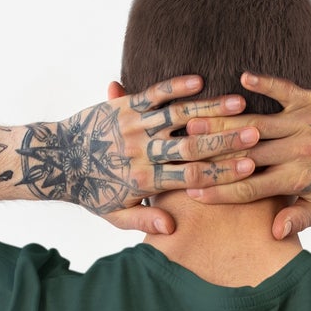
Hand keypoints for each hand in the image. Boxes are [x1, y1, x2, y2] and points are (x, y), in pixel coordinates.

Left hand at [23, 75, 263, 234]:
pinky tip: (199, 81)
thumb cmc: (89, 191)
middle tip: (257, 133)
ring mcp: (134, 126)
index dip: (223, 172)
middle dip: (226, 140)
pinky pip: (153, 94)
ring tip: (239, 103)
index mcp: (146, 181)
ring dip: (210, 109)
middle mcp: (143, 152)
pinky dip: (175, 86)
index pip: (192, 177)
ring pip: (178, 116)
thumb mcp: (116, 215)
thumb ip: (145, 221)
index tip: (251, 168)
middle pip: (192, 146)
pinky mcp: (123, 106)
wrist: (54, 161)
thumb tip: (172, 230)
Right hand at [181, 72, 310, 238]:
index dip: (221, 191)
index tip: (194, 192)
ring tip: (195, 118)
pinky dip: (263, 84)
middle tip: (180, 149)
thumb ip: (298, 221)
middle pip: (244, 155)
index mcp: (298, 180)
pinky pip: (282, 90)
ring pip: (255, 123)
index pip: (250, 188)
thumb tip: (273, 233)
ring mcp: (304, 123)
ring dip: (223, 121)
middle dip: (210, 154)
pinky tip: (242, 78)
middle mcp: (298, 151)